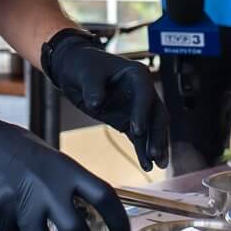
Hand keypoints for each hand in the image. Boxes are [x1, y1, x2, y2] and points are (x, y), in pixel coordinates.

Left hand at [42, 31, 169, 169]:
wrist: (74, 69)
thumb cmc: (83, 65)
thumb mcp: (86, 73)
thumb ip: (93, 87)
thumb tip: (96, 104)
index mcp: (137, 75)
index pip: (145, 94)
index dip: (143, 112)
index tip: (137, 130)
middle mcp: (142, 91)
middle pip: (156, 114)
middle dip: (157, 135)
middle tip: (154, 154)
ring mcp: (137, 107)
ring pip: (152, 129)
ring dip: (154, 146)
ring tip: (156, 166)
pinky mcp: (128, 120)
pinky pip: (139, 137)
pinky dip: (143, 150)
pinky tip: (147, 165)